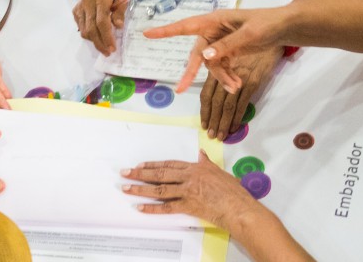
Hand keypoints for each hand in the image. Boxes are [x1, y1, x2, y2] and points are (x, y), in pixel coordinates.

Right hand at [72, 0, 126, 54]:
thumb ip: (120, 10)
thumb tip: (119, 26)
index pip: (101, 21)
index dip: (106, 36)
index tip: (112, 47)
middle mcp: (88, 4)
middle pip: (91, 29)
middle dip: (100, 43)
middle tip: (108, 52)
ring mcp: (80, 9)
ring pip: (84, 31)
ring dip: (94, 42)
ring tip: (104, 47)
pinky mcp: (76, 12)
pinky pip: (81, 28)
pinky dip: (89, 35)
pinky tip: (97, 36)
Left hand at [121, 151, 269, 231]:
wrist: (237, 206)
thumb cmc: (233, 191)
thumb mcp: (220, 172)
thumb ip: (208, 163)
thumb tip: (201, 154)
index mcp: (196, 168)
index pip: (170, 164)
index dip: (153, 164)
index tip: (140, 165)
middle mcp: (188, 177)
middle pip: (160, 174)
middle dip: (140, 173)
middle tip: (125, 173)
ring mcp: (187, 191)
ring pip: (159, 189)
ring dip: (141, 188)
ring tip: (126, 188)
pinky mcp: (187, 205)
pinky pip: (166, 207)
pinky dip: (152, 208)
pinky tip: (141, 208)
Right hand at [143, 7, 288, 89]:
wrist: (285, 27)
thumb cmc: (267, 24)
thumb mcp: (248, 35)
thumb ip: (226, 46)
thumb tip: (205, 57)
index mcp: (214, 20)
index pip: (186, 26)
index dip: (166, 31)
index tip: (147, 34)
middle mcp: (214, 30)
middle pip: (198, 54)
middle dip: (194, 72)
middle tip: (181, 89)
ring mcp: (221, 42)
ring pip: (211, 64)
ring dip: (221, 77)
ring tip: (236, 87)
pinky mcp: (229, 51)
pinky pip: (221, 67)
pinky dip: (227, 77)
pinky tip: (236, 84)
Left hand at [201, 48, 279, 138]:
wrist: (270, 34)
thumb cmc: (251, 46)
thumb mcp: (233, 56)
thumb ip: (224, 72)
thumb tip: (220, 95)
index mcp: (218, 68)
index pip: (206, 93)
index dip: (204, 111)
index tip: (204, 124)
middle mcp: (225, 74)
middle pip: (214, 102)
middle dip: (212, 120)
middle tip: (211, 135)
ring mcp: (239, 78)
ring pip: (227, 105)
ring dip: (223, 122)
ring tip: (221, 135)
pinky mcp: (253, 80)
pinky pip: (242, 103)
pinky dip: (237, 117)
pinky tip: (235, 127)